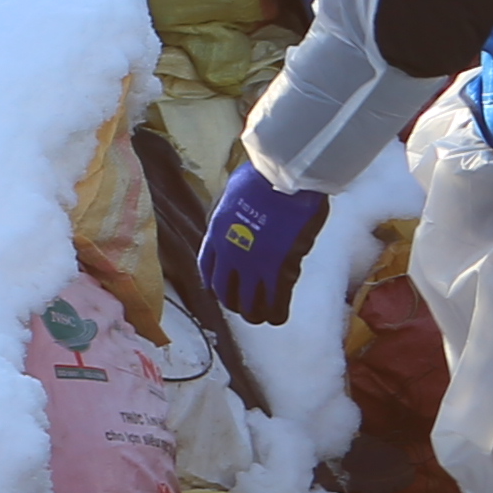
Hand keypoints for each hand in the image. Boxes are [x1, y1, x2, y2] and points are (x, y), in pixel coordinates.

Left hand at [195, 162, 331, 326]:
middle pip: (225, 292)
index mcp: (217, 233)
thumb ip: (234, 208)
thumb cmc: (263, 175)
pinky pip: (276, 302)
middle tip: (243, 307)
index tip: (219, 290)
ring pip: (249, 303)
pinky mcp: (280, 270)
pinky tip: (278, 317)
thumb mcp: (234, 192)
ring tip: (260, 316)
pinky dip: (276, 313)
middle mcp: (230, 254)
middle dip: (234, 303)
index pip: (207, 269)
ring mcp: (254, 265)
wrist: (285, 176)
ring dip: (254, 313)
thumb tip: (241, 207)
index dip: (213, 284)